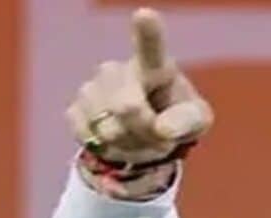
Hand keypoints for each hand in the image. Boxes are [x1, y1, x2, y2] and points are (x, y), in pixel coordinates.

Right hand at [66, 7, 212, 166]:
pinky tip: (116, 139)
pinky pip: (91, 138)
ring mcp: (92, 88)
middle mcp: (117, 69)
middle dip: (145, 131)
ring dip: (129, 144)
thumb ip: (185, 122)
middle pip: (127, 108)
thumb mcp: (195, 121)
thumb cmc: (177, 119)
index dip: (147, 31)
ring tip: (138, 136)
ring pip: (109, 130)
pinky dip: (109, 149)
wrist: (147, 135)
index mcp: (154, 65)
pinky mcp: (75, 110)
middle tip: (159, 135)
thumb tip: (163, 128)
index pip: (150, 46)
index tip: (145, 15)